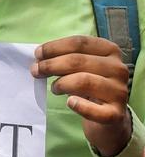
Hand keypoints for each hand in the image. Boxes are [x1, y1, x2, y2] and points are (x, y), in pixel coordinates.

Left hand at [31, 36, 131, 156]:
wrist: (108, 114)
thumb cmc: (89, 83)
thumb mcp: (81, 66)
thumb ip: (64, 58)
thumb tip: (39, 57)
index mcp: (110, 51)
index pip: (79, 42)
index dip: (54, 47)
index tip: (37, 54)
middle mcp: (118, 68)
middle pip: (78, 61)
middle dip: (51, 65)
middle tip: (36, 71)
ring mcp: (119, 91)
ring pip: (84, 81)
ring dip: (61, 84)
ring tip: (54, 88)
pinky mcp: (116, 113)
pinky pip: (95, 110)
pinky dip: (79, 105)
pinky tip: (70, 102)